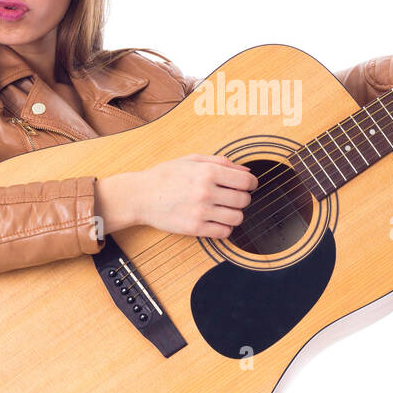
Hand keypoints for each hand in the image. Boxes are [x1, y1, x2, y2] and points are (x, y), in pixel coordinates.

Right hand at [96, 155, 257, 237]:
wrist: (141, 195)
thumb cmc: (166, 175)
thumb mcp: (192, 160)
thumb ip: (221, 162)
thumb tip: (246, 171)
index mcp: (208, 172)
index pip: (246, 181)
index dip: (251, 184)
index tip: (248, 186)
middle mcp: (206, 191)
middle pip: (244, 200)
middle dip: (242, 198)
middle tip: (233, 197)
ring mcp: (201, 212)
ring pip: (237, 218)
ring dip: (235, 214)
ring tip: (225, 210)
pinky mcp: (195, 228)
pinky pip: (224, 233)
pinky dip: (225, 228)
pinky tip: (217, 221)